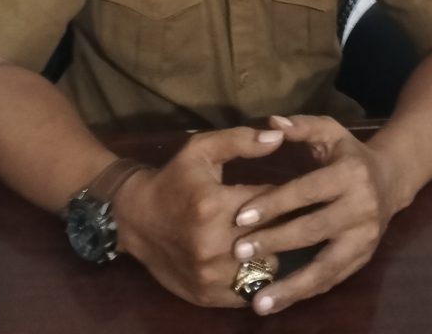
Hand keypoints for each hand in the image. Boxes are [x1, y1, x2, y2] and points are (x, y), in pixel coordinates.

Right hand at [114, 126, 283, 306]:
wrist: (136, 218)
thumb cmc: (175, 179)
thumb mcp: (202, 150)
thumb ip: (241, 141)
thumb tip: (278, 137)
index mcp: (212, 204)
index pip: (271, 200)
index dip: (286, 194)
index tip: (295, 190)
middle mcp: (212, 244)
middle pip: (272, 236)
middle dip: (282, 224)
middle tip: (288, 215)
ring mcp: (210, 274)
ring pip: (266, 267)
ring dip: (272, 252)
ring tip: (274, 237)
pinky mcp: (208, 295)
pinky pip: (250, 290)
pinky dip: (255, 275)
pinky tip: (255, 259)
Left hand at [231, 114, 409, 314]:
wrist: (390, 180)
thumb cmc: (348, 152)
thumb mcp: (329, 131)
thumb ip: (301, 126)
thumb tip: (272, 123)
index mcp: (350, 174)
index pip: (307, 191)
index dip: (274, 203)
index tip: (241, 216)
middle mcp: (361, 208)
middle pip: (312, 229)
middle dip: (274, 242)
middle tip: (239, 252)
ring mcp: (365, 239)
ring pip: (325, 266)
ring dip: (290, 285)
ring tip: (257, 301)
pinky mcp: (363, 259)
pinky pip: (332, 280)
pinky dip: (304, 292)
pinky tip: (277, 301)